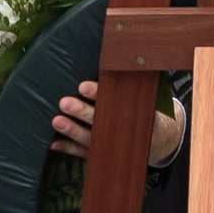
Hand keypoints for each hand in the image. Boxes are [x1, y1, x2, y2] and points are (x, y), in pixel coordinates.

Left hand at [51, 80, 185, 164]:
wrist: (159, 139)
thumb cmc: (144, 109)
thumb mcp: (145, 96)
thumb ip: (128, 84)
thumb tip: (113, 58)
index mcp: (134, 111)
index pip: (113, 100)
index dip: (97, 94)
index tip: (82, 87)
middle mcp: (122, 129)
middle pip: (100, 121)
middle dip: (81, 112)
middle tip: (64, 103)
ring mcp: (111, 144)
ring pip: (90, 139)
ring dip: (72, 131)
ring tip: (57, 121)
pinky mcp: (103, 154)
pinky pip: (84, 154)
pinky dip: (69, 148)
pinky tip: (55, 143)